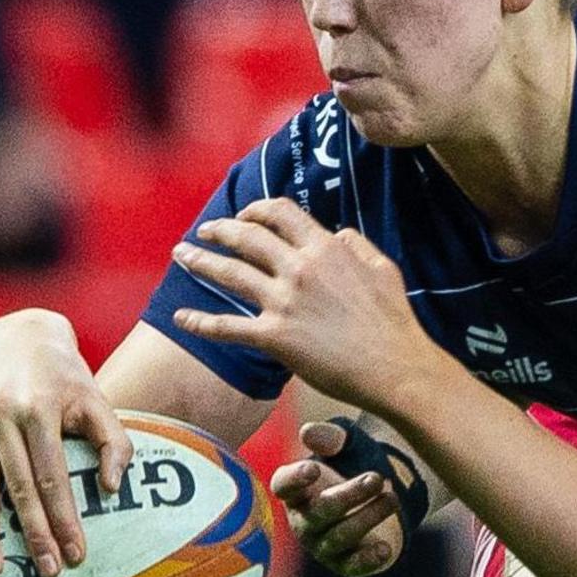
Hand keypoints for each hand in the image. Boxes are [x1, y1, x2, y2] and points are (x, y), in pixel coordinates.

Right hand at [0, 309, 123, 576]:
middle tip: (47, 571)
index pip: (53, 478)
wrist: (21, 334)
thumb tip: (110, 488)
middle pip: (17, 489)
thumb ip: (115, 442)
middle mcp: (2, 417)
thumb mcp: (97, 400)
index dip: (64, 519)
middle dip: (33, 534)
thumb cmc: (67, 377)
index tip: (76, 553)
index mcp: (39, 411)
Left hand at [165, 197, 439, 412]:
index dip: (257, 209)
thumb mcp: (383, 268)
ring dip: (200, 262)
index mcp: (326, 249)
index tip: (245, 216)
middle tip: (204, 231)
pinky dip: (200, 322)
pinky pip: (227, 327)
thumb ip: (356, 245)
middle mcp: (300, 269)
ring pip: (230, 274)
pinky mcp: (275, 337)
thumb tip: (337, 234)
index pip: (281, 213)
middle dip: (220, 230)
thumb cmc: (394, 321)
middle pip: (248, 237)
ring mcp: (285, 303)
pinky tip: (180, 318)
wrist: (395, 367)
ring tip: (181, 256)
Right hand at [272, 416, 409, 576]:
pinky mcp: (346, 564)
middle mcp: (304, 520)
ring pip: (341, 535)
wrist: (382, 497)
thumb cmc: (354, 466)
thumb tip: (308, 432)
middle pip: (321, 511)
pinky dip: (368, 559)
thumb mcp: (348, 445)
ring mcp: (323, 545)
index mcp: (298, 490)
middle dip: (350, 494)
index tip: (314, 468)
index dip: (294, 479)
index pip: (283, 486)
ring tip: (393, 497)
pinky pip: (353, 566)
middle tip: (377, 477)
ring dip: (369, 517)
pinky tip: (385, 550)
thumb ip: (331, 436)